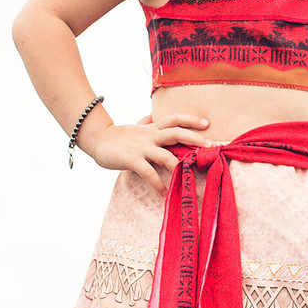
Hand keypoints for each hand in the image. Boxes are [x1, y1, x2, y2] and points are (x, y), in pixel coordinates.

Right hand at [85, 113, 209, 190]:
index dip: (191, 119)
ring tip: (189, 176)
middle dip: (194, 138)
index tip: (207, 123)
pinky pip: (148, 173)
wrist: (97, 139)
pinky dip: (157, 183)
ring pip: (165, 155)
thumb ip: (147, 122)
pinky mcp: (132, 160)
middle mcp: (150, 136)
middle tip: (211, 145)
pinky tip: (164, 192)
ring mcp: (141, 148)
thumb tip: (153, 115)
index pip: (174, 119)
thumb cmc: (118, 135)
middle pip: (176, 133)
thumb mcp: (136, 127)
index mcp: (152, 128)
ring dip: (178, 166)